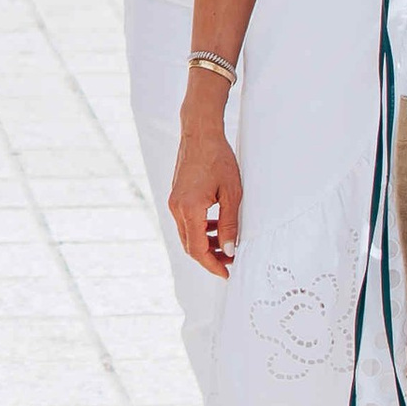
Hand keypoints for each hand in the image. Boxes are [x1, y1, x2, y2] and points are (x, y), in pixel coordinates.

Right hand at [169, 108, 240, 275]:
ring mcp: (174, 202)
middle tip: (229, 261)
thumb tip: (229, 249)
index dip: (212, 264)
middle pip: (190, 245)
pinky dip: (200, 229)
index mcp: (189, 208)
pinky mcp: (176, 197)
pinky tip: (216, 225)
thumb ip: (229, 224)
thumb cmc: (218, 158)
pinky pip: (186, 221)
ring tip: (226, 244)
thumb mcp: (232, 194)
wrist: (200, 133)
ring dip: (205, 243)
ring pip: (187, 234)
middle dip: (209, 257)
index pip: (198, 249)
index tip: (226, 272)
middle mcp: (177, 208)